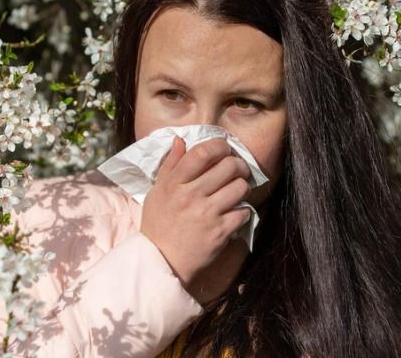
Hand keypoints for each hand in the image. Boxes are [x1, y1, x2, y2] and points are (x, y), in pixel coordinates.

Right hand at [140, 136, 251, 290]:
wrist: (161, 261)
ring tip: (236, 191)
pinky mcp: (220, 232)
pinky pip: (244, 212)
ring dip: (242, 187)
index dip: (219, 146)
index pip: (202, 153)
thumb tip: (180, 140)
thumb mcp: (157, 192)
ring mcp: (207, 214)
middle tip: (236, 170)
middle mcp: (191, 195)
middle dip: (238, 165)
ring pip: (240, 187)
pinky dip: (243, 211)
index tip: (223, 149)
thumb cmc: (158, 224)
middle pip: (228, 166)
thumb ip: (170, 165)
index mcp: (174, 183)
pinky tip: (233, 212)